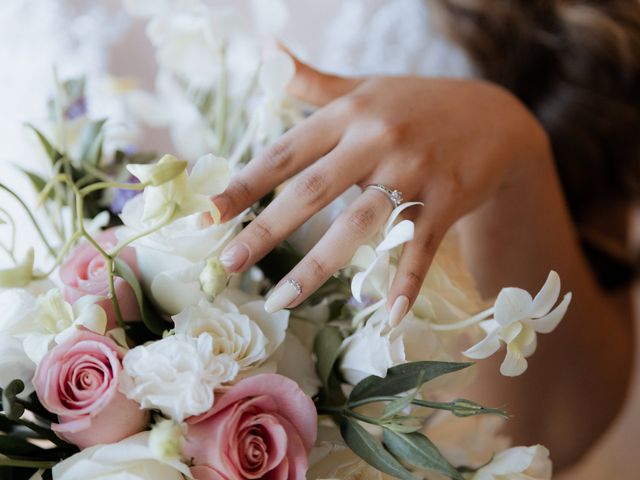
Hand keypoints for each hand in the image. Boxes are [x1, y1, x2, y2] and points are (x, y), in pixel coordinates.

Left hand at [214, 52, 549, 321]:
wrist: (496, 117)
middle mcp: (377, 140)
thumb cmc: (417, 105)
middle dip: (265, 230)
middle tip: (228, 265)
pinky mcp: (447, 201)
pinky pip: (419, 248)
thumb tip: (266, 52)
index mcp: (349, 114)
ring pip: (358, 225)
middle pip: (311, 191)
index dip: (243, 184)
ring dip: (317, 266)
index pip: (285, 152)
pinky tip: (384, 317)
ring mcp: (414, 172)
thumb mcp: (365, 87)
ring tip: (280, 299)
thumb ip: (313, 82)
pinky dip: (404, 283)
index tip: (207, 216)